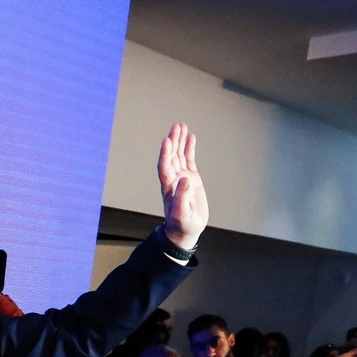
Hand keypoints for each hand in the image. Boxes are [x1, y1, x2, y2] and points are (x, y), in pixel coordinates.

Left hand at [157, 123, 207, 250]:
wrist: (186, 230)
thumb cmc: (182, 225)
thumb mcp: (182, 214)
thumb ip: (182, 198)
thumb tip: (185, 180)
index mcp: (169, 187)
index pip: (164, 166)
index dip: (165, 154)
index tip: (167, 141)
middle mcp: (173, 179)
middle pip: (171, 156)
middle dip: (173, 141)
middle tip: (176, 126)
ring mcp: (182, 177)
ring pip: (179, 155)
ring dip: (179, 141)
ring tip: (181, 126)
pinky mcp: (192, 179)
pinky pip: (189, 160)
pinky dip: (189, 149)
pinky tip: (191, 138)